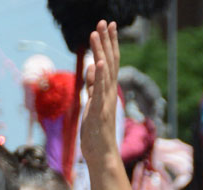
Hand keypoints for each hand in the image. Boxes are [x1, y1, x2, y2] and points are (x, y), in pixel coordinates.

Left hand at [79, 22, 120, 165]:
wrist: (102, 155)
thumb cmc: (97, 133)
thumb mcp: (92, 104)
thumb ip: (93, 87)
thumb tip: (91, 68)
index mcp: (107, 92)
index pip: (110, 63)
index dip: (109, 44)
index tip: (108, 27)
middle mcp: (109, 94)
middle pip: (110, 62)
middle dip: (106, 41)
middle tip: (105, 21)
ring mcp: (105, 102)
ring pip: (104, 72)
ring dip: (101, 51)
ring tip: (97, 33)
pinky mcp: (99, 112)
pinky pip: (100, 92)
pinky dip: (100, 77)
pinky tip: (98, 62)